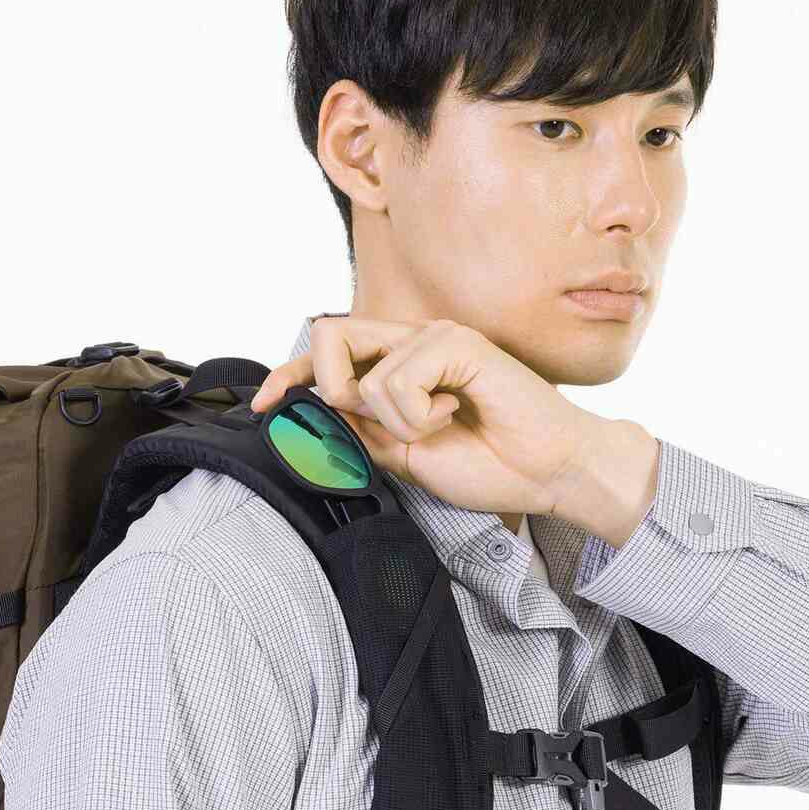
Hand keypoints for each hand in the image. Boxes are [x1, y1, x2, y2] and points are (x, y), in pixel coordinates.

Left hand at [249, 316, 655, 541]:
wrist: (547, 474)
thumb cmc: (490, 464)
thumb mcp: (405, 456)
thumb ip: (361, 432)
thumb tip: (312, 413)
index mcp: (398, 367)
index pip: (327, 354)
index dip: (287, 375)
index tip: (260, 408)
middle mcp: (412, 342)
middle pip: (328, 335)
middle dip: (333, 389)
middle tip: (382, 427)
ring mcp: (435, 338)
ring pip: (365, 375)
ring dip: (397, 422)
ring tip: (443, 426)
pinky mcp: (458, 343)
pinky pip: (398, 379)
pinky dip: (419, 415)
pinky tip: (457, 414)